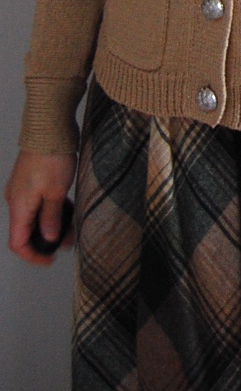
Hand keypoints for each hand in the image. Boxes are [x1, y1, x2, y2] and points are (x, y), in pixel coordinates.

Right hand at [5, 150, 76, 266]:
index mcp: (18, 206)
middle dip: (46, 241)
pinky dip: (53, 211)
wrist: (49, 129)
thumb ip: (51, 217)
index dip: (32, 255)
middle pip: (26, 230)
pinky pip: (41, 203)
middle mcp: (17, 200)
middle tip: (68, 243)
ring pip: (36, 216)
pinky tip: (70, 211)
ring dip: (52, 225)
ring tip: (73, 229)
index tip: (49, 261)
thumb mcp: (56, 192)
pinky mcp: (35, 181)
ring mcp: (25, 190)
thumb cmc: (52, 158)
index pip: (17, 242)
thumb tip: (48, 238)